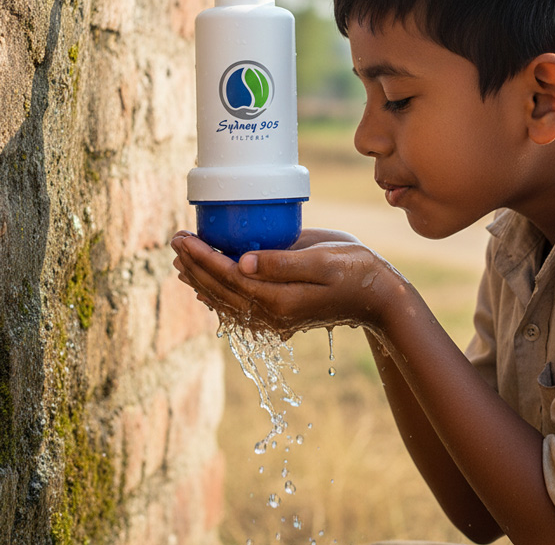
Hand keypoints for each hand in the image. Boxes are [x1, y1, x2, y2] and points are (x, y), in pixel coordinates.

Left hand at [170, 228, 409, 336]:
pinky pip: (240, 308)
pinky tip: (207, 288)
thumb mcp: (323, 260)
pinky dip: (219, 296)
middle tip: (176, 241)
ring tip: (181, 261)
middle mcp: (272, 313)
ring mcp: (275, 317)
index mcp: (279, 299)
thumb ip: (282, 262)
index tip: (183, 238)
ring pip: (226, 301)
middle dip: (195, 265)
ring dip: (201, 280)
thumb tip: (242, 263)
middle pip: (221, 290)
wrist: (378, 296)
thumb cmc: (356, 270)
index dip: (202, 256)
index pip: (228, 277)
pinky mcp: (281, 313)